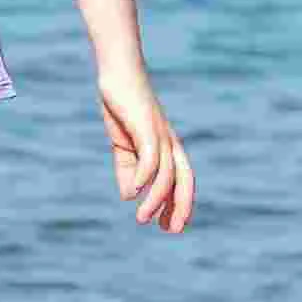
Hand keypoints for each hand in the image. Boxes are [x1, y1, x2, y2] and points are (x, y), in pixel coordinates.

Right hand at [97, 63, 195, 232]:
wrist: (117, 70)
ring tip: (142, 219)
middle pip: (184, 180)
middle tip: (170, 231)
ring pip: (166, 175)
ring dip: (155, 200)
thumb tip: (129, 196)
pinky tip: (132, 192)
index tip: (169, 226)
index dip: (179, 204)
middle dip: (180, 207)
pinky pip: (151, 157)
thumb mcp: (124, 144)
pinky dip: (143, 177)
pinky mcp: (147, 126)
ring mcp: (161, 134)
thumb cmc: (123, 105)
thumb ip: (128, 169)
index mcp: (169, 148)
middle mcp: (170, 143)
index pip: (182, 181)